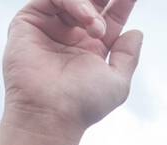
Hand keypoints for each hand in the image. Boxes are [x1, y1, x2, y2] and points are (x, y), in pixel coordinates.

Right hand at [2, 0, 142, 137]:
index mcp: (92, 47)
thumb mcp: (117, 82)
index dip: (122, 4)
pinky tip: (86, 19)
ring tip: (97, 28)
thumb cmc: (82, 104)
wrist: (50, 112)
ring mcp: (50, 26)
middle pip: (92, 1)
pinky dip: (72, 1)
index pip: (110, 16)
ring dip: (90, 7)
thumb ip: (128, 56)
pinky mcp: (29, 20)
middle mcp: (71, 35)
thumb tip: (137, 32)